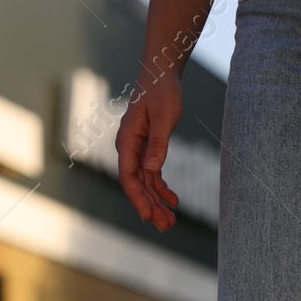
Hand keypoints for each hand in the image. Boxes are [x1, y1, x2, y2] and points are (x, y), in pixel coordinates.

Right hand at [117, 75, 182, 231]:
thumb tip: (152, 170)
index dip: (137, 198)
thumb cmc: (162, 92)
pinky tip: (173, 201)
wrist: (161, 73)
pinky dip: (162, 188)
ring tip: (170, 221)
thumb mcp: (163, 117)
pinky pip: (152, 174)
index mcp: (126, 141)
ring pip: (145, 183)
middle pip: (137, 185)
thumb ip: (158, 144)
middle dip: (150, 206)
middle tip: (165, 226)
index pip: (129, 177)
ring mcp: (137, 150)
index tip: (147, 216)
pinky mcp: (147, 148)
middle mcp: (128, 148)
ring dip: (157, 202)